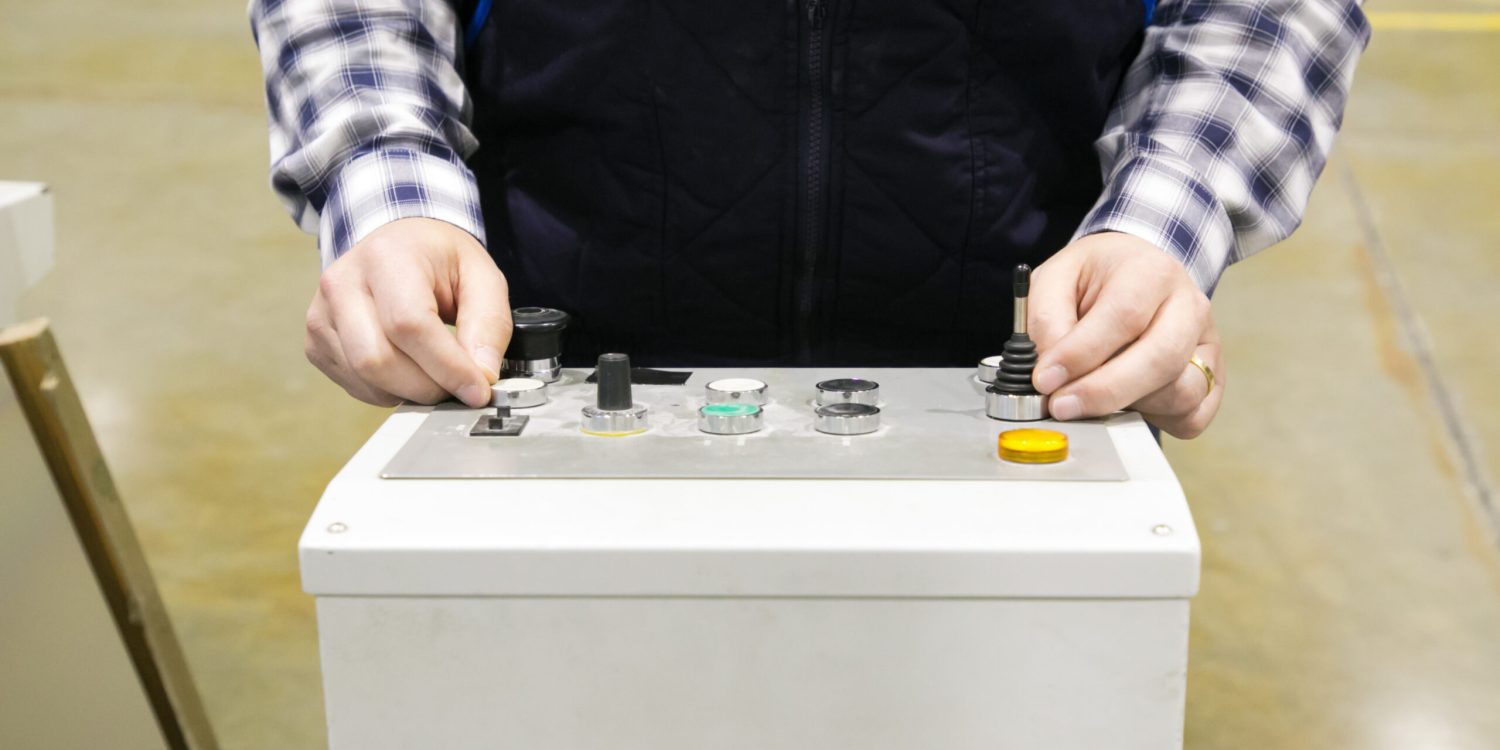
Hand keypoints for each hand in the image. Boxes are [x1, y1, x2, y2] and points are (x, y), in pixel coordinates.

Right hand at [304, 218, 510, 407]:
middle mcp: (342, 283)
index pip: (409, 325)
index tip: (478, 389)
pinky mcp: (316, 342)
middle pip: (378, 360)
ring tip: (437, 375)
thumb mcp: (482, 276)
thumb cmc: (439, 259)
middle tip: (460, 386)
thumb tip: (481, 375)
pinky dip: (390, 391)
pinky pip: (355, 385)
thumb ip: (489, 324)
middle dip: (428, 386)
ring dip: (411, 392)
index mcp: (385, 257)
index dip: (446, 366)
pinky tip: (410, 371)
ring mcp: (321, 315)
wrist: (396, 244)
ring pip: (366, 379)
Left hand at [1028, 232, 1223, 438]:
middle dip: (1105, 392)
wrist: (1133, 273)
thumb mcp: (1056, 279)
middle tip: (1061, 406)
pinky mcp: (1213, 378)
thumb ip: (1047, 321)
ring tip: (1091, 395)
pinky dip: (1156, 421)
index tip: (1045, 380)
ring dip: (1129, 405)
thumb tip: (1050, 374)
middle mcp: (1190, 306)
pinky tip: (1125, 403)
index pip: (1125, 317)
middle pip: (1162, 360)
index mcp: (1151, 272)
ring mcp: (1206, 344)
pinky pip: (1191, 416)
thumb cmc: (1093, 280)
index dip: (1081, 355)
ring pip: (1180, 393)